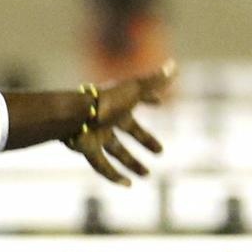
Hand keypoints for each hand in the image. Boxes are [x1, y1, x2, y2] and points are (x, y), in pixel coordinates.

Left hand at [66, 60, 174, 183]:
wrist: (77, 116)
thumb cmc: (107, 100)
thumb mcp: (135, 90)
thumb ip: (154, 81)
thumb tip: (174, 67)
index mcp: (120, 103)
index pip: (139, 101)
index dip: (150, 100)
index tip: (160, 104)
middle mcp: (108, 119)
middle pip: (129, 131)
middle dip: (145, 140)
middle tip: (160, 152)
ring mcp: (97, 134)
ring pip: (117, 151)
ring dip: (132, 163)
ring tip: (146, 175)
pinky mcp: (88, 149)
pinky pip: (102, 166)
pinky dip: (114, 176)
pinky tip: (127, 185)